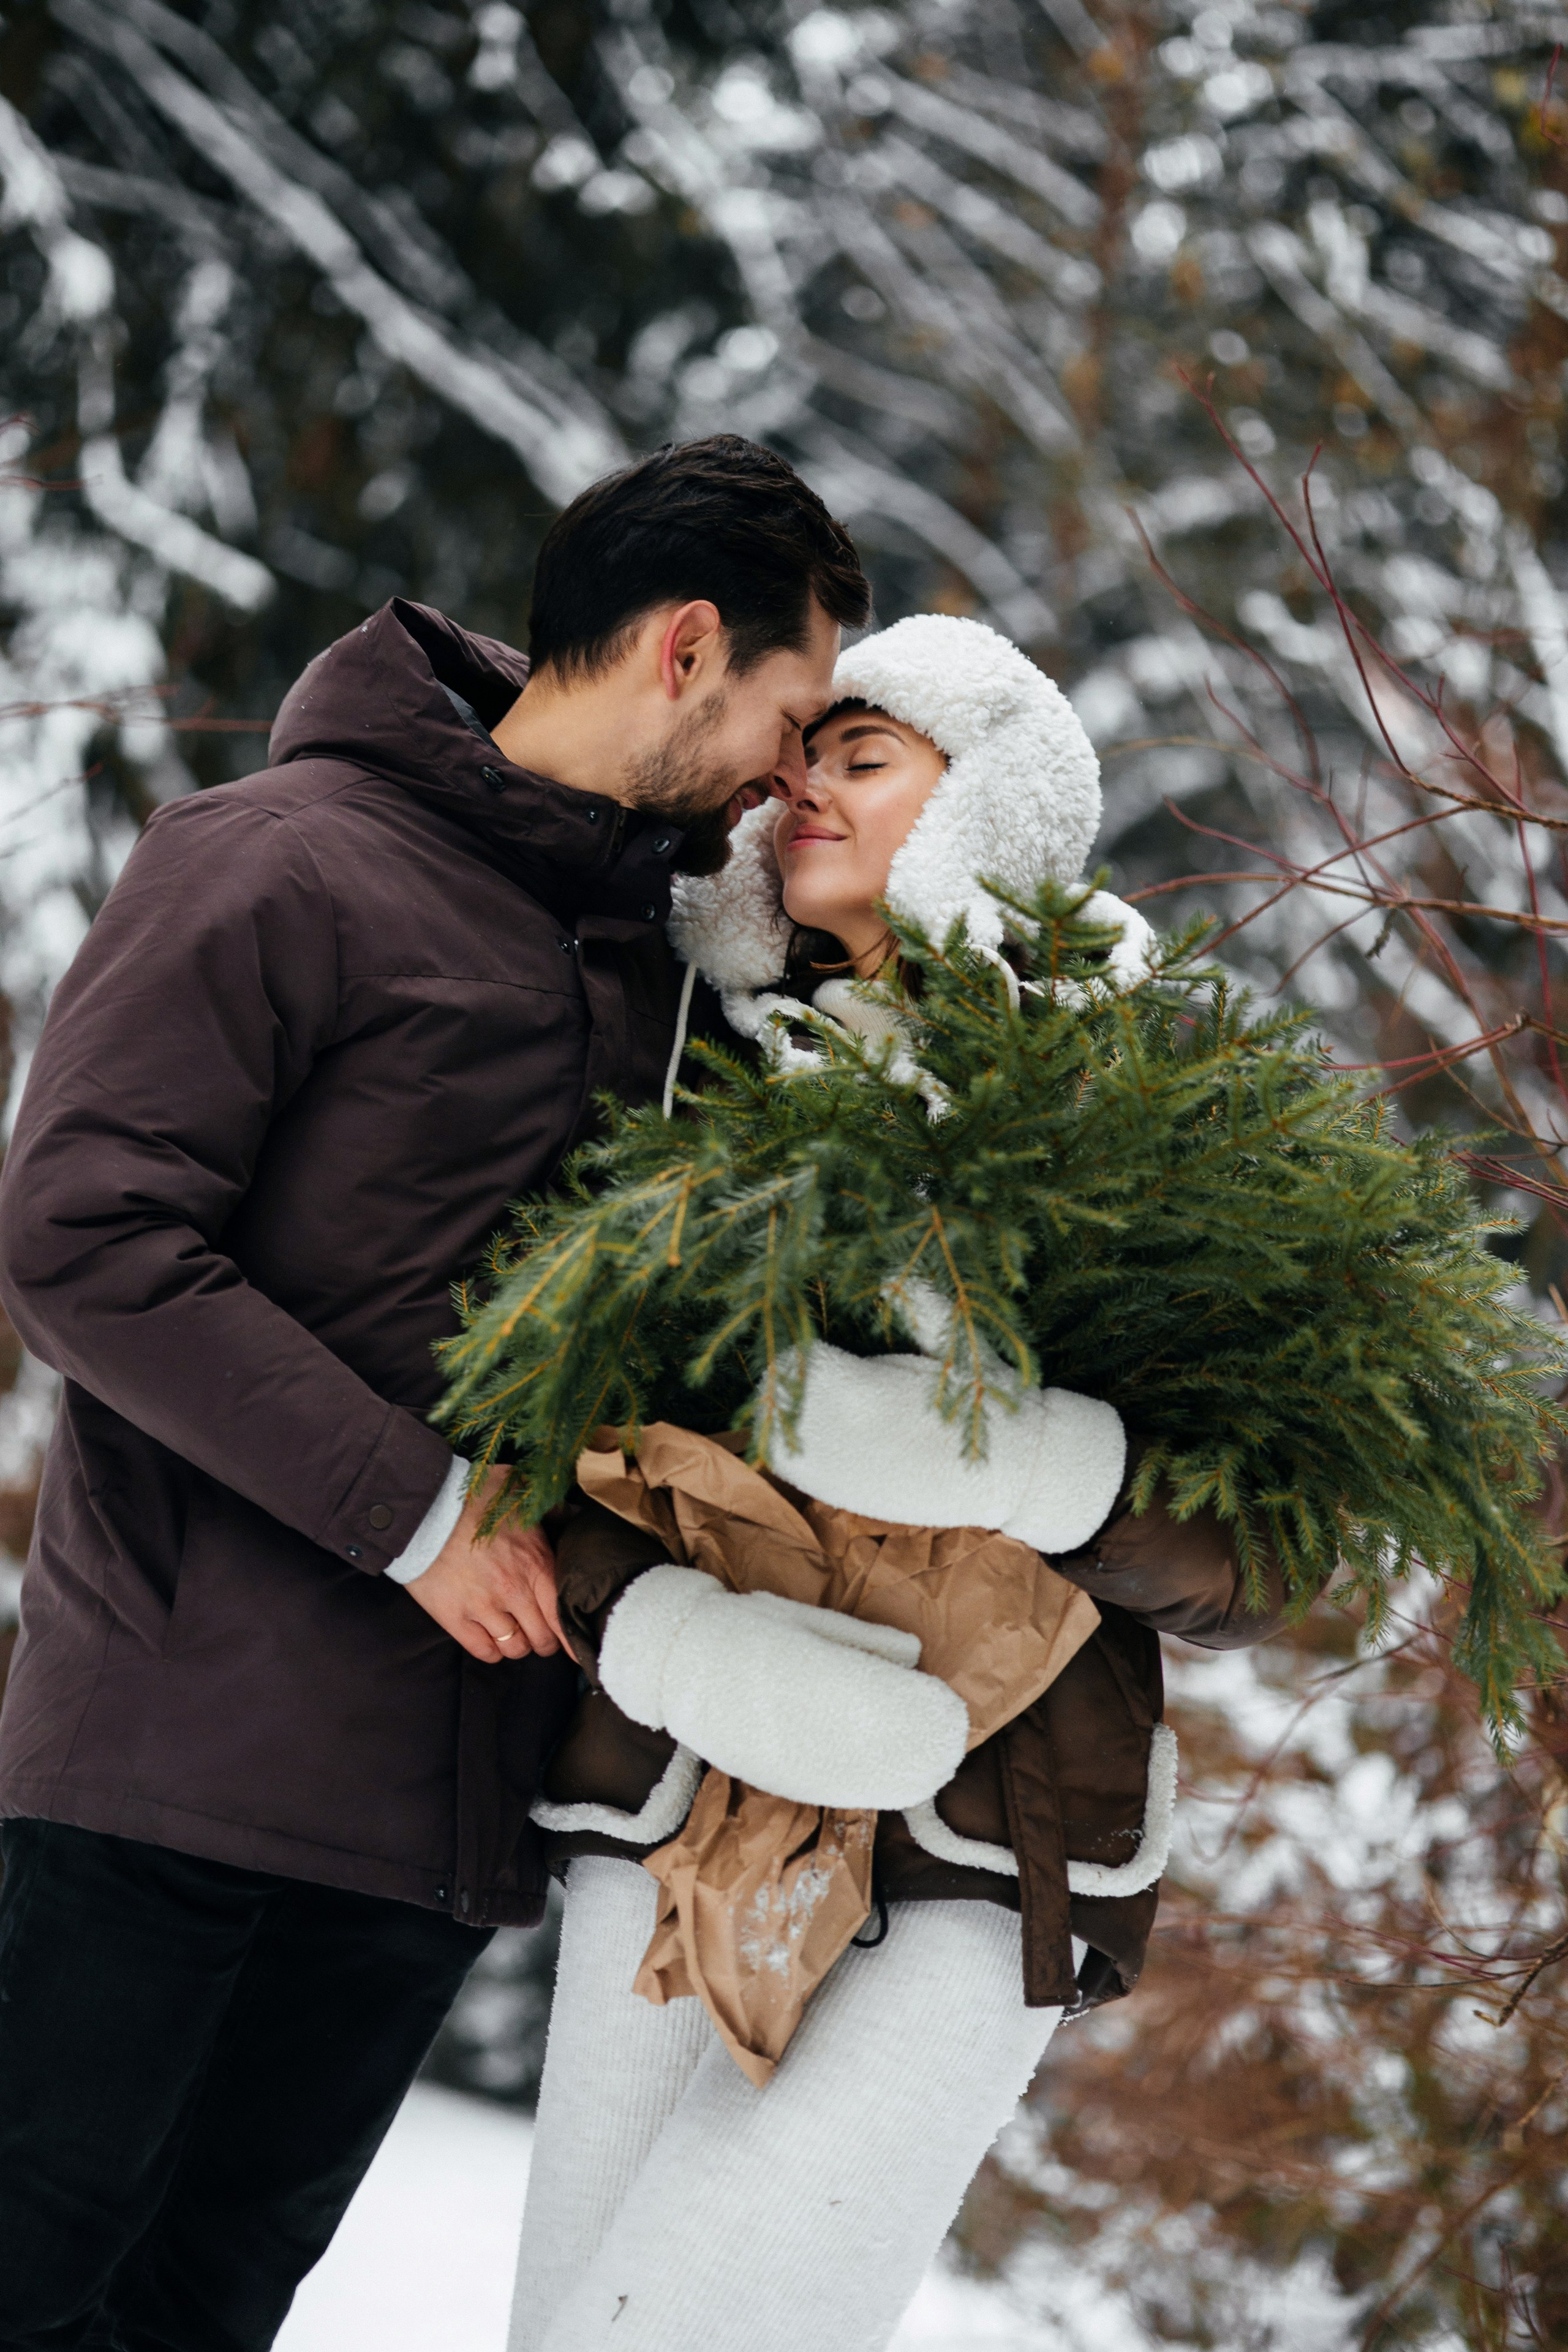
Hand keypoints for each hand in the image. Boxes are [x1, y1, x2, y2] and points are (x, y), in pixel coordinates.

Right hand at [403, 1465, 565, 1662]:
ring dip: (518, 1646)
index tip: (575, 1645)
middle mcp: (515, 1591)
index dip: (571, 1636)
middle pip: (542, 1639)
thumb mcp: (521, 1493)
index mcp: (536, 1564)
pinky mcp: (454, 1617)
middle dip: (545, 1642)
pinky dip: (492, 1652)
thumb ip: (554, 1508)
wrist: (424, 1509)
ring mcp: (484, 1607)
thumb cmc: (474, 1499)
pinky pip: (483, 1651)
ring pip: (514, 1648)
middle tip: (541, 1635)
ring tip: (515, 1635)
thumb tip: (578, 1516)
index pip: (563, 1615)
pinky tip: (492, 1641)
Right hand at [598, 1565, 967, 1808]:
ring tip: (935, 1769)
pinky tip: (894, 1787)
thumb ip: (859, 1639)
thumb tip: (912, 1654)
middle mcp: (795, 1721)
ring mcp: (783, 1757)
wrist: (675, 1661)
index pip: (875, 1696)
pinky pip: (830, 1791)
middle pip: (873, 1743)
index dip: (918, 1707)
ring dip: (901, 1775)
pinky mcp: (774, 1778)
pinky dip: (868, 1789)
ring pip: (855, 1776)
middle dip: (919, 1746)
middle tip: (953, 1741)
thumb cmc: (744, 1627)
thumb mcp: (802, 1618)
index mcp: (804, 1671)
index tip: (950, 1707)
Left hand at [763, 1325, 1125, 1554]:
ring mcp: (846, 1471)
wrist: (1016, 1472)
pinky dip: (785, 1444)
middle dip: (785, 1376)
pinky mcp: (849, 1496)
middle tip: (800, 1362)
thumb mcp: (960, 1347)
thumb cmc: (989, 1401)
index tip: (806, 1335)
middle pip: (779, 1398)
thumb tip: (891, 1273)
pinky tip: (802, 1428)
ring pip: (775, 1435)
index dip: (797, 1347)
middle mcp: (849, 1436)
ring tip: (801, 1394)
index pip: (800, 1365)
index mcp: (872, 1390)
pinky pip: (794, 1469)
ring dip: (780, 1410)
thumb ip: (922, 1308)